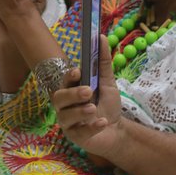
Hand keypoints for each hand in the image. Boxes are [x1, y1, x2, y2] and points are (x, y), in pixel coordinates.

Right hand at [51, 35, 118, 165]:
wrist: (116, 131)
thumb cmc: (107, 106)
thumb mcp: (107, 83)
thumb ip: (103, 62)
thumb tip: (102, 37)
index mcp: (71, 90)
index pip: (64, 82)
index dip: (69, 77)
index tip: (78, 72)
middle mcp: (65, 106)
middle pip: (59, 98)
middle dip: (72, 94)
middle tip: (88, 91)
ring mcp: (68, 122)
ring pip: (65, 116)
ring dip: (79, 111)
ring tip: (93, 108)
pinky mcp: (75, 137)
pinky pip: (78, 133)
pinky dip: (90, 127)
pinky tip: (102, 122)